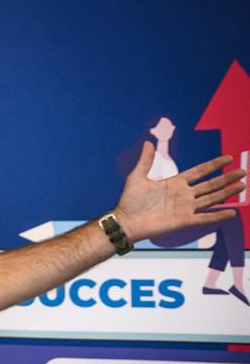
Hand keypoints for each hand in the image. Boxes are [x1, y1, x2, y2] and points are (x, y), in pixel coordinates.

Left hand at [114, 141, 245, 242]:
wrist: (125, 221)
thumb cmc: (129, 201)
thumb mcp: (137, 177)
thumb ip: (146, 161)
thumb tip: (148, 142)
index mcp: (175, 183)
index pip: (200, 171)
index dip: (214, 165)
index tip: (229, 158)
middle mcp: (183, 195)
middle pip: (210, 184)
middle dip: (227, 178)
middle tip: (243, 172)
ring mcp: (185, 208)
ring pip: (211, 199)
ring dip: (227, 193)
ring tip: (242, 186)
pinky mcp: (183, 221)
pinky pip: (204, 218)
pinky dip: (218, 216)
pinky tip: (231, 212)